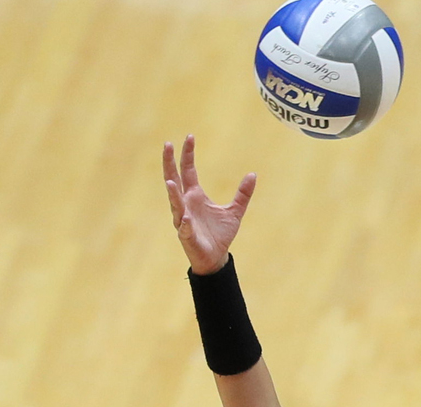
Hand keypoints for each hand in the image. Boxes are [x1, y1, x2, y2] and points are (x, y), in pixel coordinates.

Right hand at [162, 135, 255, 274]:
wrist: (216, 256)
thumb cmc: (220, 233)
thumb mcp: (235, 211)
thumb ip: (243, 193)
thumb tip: (253, 174)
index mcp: (195, 195)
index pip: (188, 170)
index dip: (188, 154)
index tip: (189, 136)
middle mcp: (186, 203)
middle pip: (174, 179)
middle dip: (169, 163)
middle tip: (167, 145)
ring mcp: (183, 219)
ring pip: (175, 203)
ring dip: (172, 194)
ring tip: (171, 182)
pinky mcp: (187, 235)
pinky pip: (184, 228)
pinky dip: (185, 223)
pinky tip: (185, 218)